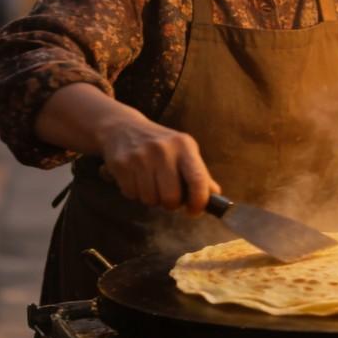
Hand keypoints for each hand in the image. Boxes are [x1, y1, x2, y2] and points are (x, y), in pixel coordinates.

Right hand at [98, 110, 219, 215]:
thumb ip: (199, 174)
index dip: (198, 202)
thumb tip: (215, 197)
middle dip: (170, 203)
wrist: (122, 126)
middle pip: (171, 198)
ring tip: (150, 183)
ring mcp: (141, 156)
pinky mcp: (121, 164)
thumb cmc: (160, 144)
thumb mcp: (183, 151)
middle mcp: (163, 150)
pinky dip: (135, 193)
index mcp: (184, 146)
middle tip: (167, 195)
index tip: (194, 210)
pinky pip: (132, 195)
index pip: (198, 180)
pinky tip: (135, 178)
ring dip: (151, 198)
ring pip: (150, 200)